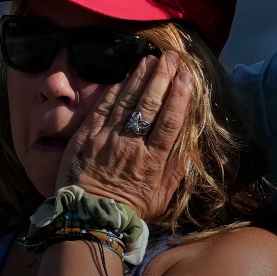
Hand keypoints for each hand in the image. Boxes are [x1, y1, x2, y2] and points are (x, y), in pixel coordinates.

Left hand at [56, 52, 193, 219]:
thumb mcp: (162, 197)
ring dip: (139, 78)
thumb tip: (190, 148)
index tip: (187, 77)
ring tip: (149, 59)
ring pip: (126, 101)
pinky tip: (123, 76)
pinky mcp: (86, 136)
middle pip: (149, 105)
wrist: (89, 217)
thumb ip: (176, 171)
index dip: (180, 97)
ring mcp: (106, 138)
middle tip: (171, 58)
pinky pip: (101, 108)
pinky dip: (113, 90)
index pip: (169, 122)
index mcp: (152, 160)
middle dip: (162, 78)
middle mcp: (130, 145)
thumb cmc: (130, 209)